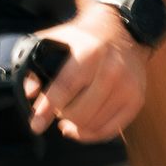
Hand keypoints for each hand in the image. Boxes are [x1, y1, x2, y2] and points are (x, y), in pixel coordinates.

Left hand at [23, 4, 150, 143]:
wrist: (124, 31)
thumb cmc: (86, 37)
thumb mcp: (58, 39)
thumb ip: (39, 61)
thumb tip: (30, 92)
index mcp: (90, 52)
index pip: (65, 87)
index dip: (47, 109)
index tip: (36, 125)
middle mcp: (111, 70)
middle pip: (79, 112)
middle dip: (61, 116)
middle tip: (55, 111)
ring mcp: (127, 87)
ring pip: (93, 124)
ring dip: (75, 127)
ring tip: (66, 120)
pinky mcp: (136, 100)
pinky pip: (110, 130)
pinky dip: (91, 135)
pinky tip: (80, 129)